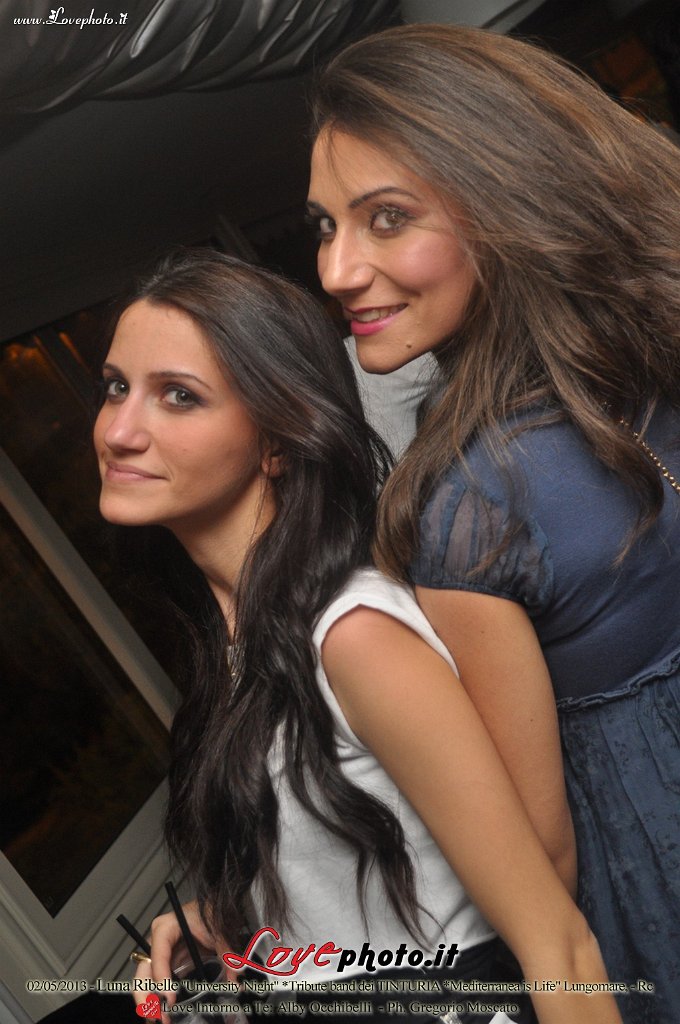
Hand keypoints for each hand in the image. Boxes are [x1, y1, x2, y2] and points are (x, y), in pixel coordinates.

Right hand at [133, 900, 217, 1023]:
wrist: (216, 906)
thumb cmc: (211, 911)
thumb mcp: (219, 931)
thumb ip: (227, 954)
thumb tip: (235, 980)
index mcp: (165, 928)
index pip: (157, 955)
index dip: (162, 978)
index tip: (170, 998)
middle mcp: (158, 942)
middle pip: (143, 971)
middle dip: (146, 997)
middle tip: (158, 1017)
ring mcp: (162, 954)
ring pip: (147, 981)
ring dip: (151, 1003)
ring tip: (161, 1020)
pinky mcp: (170, 964)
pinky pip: (160, 983)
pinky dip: (160, 999)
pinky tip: (165, 1013)